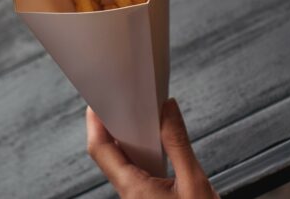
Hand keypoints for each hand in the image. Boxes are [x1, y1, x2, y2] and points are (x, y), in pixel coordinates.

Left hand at [87, 98, 218, 198]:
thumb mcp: (194, 182)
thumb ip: (178, 143)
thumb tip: (168, 109)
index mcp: (133, 190)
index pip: (100, 150)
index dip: (94, 123)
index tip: (96, 100)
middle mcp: (128, 195)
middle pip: (107, 154)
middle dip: (111, 126)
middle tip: (120, 100)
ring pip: (121, 164)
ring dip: (127, 140)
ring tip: (139, 115)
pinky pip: (135, 173)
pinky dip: (140, 153)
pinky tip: (153, 142)